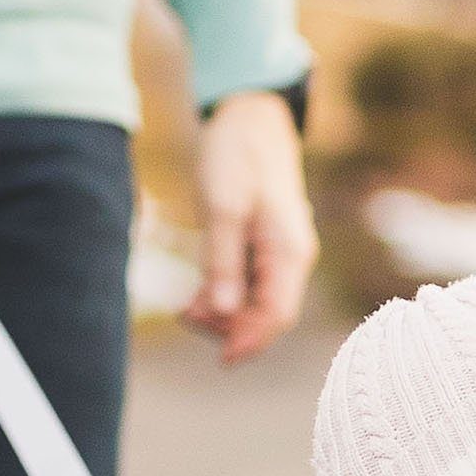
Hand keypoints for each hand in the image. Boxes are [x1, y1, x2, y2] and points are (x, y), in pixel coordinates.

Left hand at [182, 89, 317, 363]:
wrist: (249, 117)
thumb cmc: (238, 155)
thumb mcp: (223, 208)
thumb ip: (223, 263)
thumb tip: (223, 311)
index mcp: (289, 251)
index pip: (277, 315)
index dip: (250, 341)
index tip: (221, 358)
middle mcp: (289, 258)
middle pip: (266, 316)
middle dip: (228, 327)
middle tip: (186, 317)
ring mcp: (277, 254)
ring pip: (254, 304)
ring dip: (222, 314)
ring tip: (186, 308)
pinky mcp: (261, 248)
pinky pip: (246, 285)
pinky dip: (222, 296)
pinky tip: (195, 298)